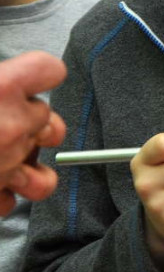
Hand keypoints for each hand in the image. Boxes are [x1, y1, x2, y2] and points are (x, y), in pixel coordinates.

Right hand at [0, 51, 66, 215]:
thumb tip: (7, 84)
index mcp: (1, 86)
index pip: (50, 70)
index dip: (40, 74)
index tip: (30, 80)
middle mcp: (11, 124)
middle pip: (48, 119)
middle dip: (30, 123)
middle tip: (2, 122)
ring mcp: (3, 164)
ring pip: (43, 174)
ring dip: (26, 168)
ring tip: (3, 161)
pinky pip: (11, 201)